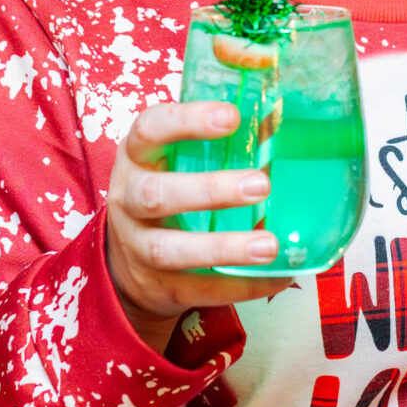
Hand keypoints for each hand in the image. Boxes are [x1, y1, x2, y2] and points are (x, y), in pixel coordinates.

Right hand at [106, 100, 297, 353]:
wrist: (126, 263)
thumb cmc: (165, 192)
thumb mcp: (171, 162)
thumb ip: (210, 146)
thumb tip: (280, 125)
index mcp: (136, 158)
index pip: (149, 130)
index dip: (186, 121)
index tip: (232, 116)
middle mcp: (130, 200)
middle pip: (156, 195)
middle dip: (209, 191)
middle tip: (261, 184)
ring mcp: (138, 247)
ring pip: (170, 250)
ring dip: (222, 248)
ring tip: (269, 245)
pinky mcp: (158, 286)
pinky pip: (197, 290)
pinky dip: (239, 286)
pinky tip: (275, 277)